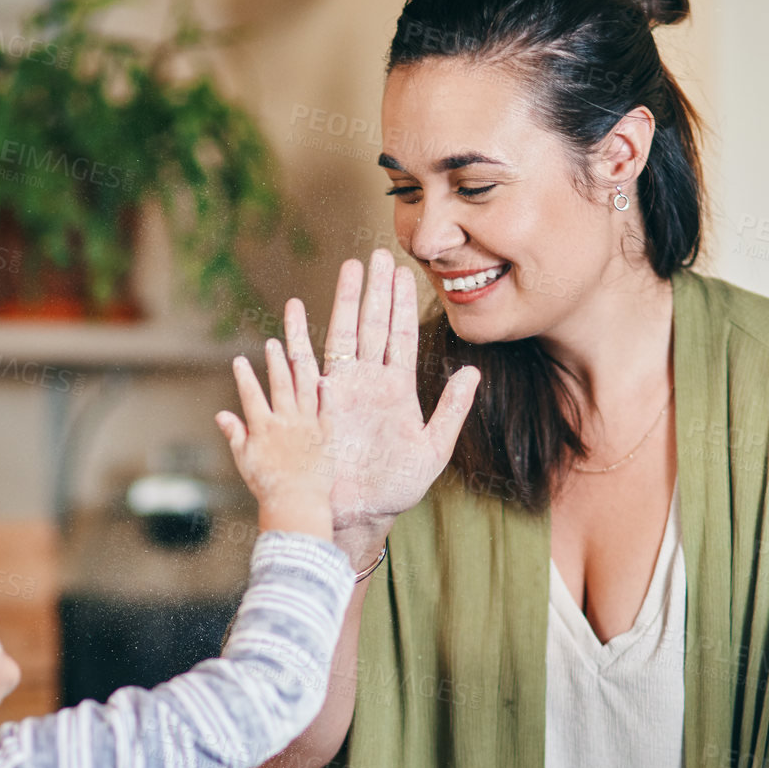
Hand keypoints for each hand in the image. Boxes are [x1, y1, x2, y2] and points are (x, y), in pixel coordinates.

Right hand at [216, 337, 333, 541]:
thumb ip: (235, 434)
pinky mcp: (327, 435)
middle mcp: (285, 422)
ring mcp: (308, 426)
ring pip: (304, 390)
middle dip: (275, 362)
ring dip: (298, 368)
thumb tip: (221, 414)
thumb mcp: (244, 461)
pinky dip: (325, 394)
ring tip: (295, 350)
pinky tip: (324, 379)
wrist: (297, 504)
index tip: (239, 359)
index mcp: (263, 428)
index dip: (244, 376)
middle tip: (272, 343)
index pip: (251, 395)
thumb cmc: (268, 486)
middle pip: (280, 384)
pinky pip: (327, 409)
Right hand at [279, 249, 480, 532]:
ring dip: (346, 302)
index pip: (401, 335)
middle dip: (376, 290)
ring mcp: (343, 391)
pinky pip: (307, 366)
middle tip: (378, 254)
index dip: (402, 303)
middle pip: (373, 325)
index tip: (404, 272)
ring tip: (348, 268)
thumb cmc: (398, 486)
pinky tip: (295, 310)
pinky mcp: (320, 406)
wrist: (362, 513)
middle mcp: (369, 382)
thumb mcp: (434, 448)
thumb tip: (472, 370)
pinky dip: (300, 337)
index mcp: (397, 389)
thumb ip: (452, 409)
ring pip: (344, 335)